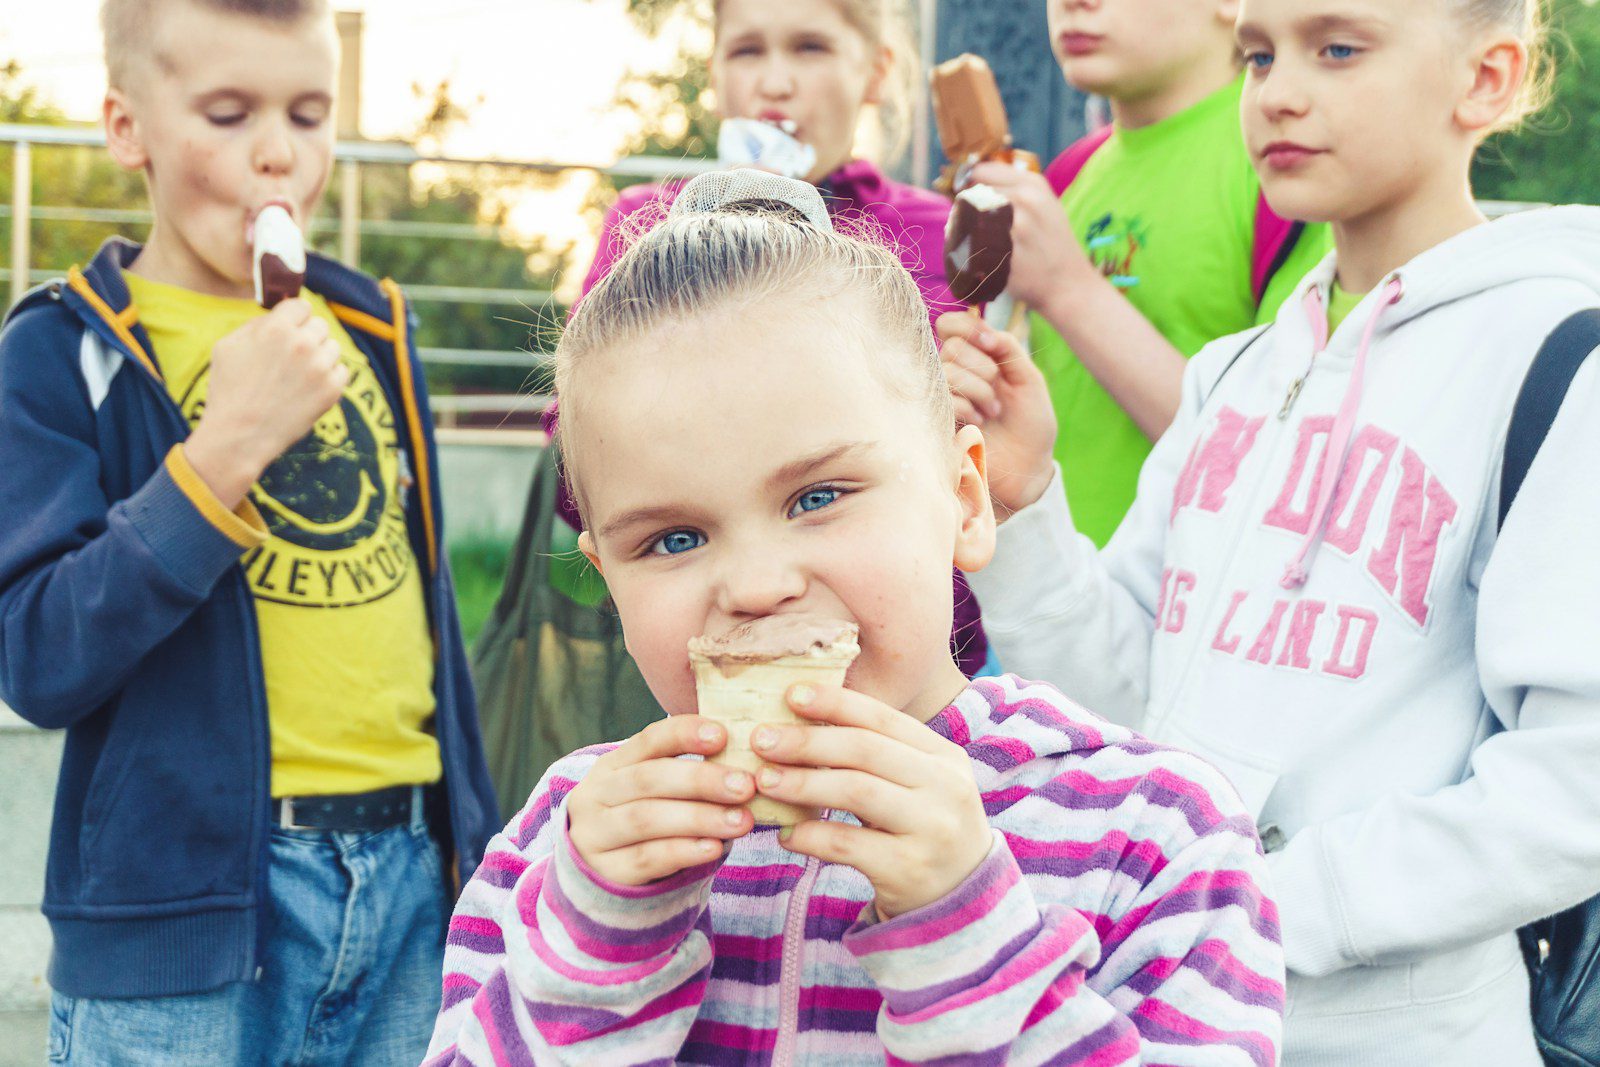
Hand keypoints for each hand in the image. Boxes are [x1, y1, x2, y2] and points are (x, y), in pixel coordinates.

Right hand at [183, 299, 350, 507]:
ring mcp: (320, 367)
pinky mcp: (332, 390)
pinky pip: (342, 371)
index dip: (294, 318)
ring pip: (333, 347)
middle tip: (291, 358)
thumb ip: (257, 324)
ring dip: (320, 357)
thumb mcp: (228, 345)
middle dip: (307, 337)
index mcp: (276, 328)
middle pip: (320, 325)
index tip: (290, 330)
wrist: (239, 437)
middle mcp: (302, 344)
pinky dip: (329, 378)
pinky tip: (309, 388)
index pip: (301, 305)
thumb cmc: (229, 390)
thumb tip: (281, 314)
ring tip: (297, 376)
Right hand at [566, 715, 755, 886]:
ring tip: (741, 821)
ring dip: (700, 817)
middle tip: (745, 786)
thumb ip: (688, 773)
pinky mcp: (607, 872)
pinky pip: (647, 858)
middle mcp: (597, 795)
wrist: (607, 873)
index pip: (648, 740)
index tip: (722, 735)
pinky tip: (714, 847)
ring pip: (647, 819)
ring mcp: (596, 834)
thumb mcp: (657, 790)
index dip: (683, 734)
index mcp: (613, 765)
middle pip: (649, 779)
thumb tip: (746, 757)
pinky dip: (684, 851)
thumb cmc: (650, 818)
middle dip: (700, 780)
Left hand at [750, 684, 992, 919]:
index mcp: (944, 755)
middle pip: (865, 750)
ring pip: (856, 792)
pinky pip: (847, 845)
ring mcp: (931, 829)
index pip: (883, 719)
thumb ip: (877, 754)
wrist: (962, 895)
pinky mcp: (909, 869)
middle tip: (761, 740)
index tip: (791, 694)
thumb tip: (803, 717)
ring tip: (765, 781)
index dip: (835, 703)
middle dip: (808, 741)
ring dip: (803, 783)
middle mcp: (946, 787)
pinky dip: (809, 835)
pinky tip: (785, 834)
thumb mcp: (918, 782)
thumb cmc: (923, 826)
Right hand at [938, 311, 1057, 514]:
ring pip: (947, 371)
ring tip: (993, 411)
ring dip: (979, 389)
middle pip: (951, 347)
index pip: (950, 325)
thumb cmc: (1030, 423)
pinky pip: (943, 398)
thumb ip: (1008, 348)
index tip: (991, 343)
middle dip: (983, 366)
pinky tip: (979, 423)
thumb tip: (984, 330)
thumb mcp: (1028, 377)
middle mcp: (953, 373)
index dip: (968, 327)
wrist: (1029, 466)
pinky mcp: (936, 420)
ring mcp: (942, 397)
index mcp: (974, 358)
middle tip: (998, 387)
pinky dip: (967, 407)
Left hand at [967, 161, 1092, 314]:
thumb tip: (974, 182)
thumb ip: (1015, 189)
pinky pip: (968, 246)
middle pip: (971, 195)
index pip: (981, 171)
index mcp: (1033, 184)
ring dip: (963, 229)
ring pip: (965, 219)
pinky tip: (976, 257)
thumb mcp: (1045, 205)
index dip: (970, 184)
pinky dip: (965, 251)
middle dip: (967, 209)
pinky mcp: (1003, 253)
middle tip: (976, 226)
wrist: (1069, 285)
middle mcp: (1023, 200)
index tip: (970, 197)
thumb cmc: (1054, 245)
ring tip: (976, 242)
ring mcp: (1012, 227)